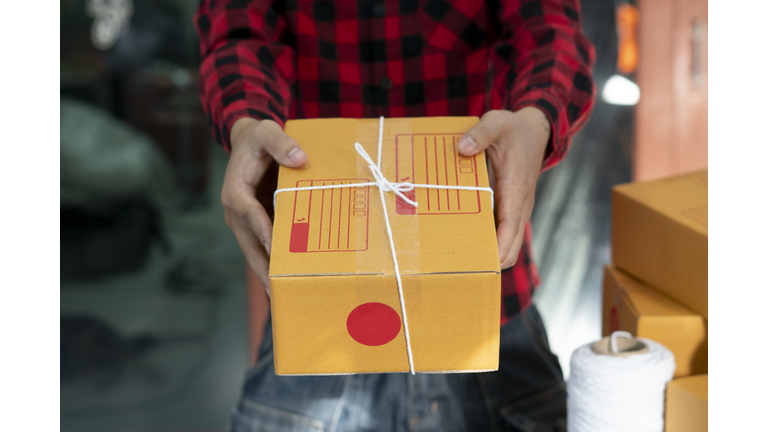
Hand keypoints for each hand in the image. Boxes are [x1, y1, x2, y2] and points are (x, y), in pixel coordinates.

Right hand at [222, 117, 307, 291]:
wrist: (247, 143)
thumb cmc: (258, 138)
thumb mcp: (267, 131)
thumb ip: (281, 143)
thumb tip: (300, 158)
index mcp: (235, 190)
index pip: (250, 213)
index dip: (262, 230)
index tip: (274, 248)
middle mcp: (235, 211)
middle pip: (249, 243)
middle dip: (263, 266)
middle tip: (277, 288)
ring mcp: (242, 222)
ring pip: (253, 251)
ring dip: (265, 273)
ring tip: (281, 296)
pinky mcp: (252, 226)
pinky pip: (260, 247)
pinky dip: (270, 264)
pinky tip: (283, 282)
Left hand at [457, 108, 550, 269]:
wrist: (535, 132)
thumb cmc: (513, 129)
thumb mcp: (496, 122)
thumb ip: (480, 134)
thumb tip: (462, 149)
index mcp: (516, 187)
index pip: (511, 224)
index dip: (500, 246)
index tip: (488, 263)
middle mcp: (520, 204)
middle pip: (511, 244)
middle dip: (492, 260)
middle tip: (464, 270)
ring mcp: (517, 209)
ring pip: (508, 243)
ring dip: (491, 255)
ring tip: (463, 264)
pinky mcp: (511, 210)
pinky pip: (503, 234)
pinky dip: (491, 244)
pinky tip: (468, 246)